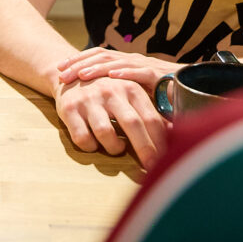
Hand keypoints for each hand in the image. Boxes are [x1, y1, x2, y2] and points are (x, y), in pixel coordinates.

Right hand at [54, 76, 169, 167]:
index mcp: (130, 88)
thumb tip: (173, 133)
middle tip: (151, 168)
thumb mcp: (129, 95)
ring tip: (116, 148)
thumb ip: (149, 112)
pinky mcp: (69, 109)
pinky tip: (94, 144)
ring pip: (105, 132)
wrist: (71, 73)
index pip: (151, 118)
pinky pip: (82, 137)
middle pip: (133, 124)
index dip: (161, 141)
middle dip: (145, 150)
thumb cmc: (107, 90)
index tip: (167, 159)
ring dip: (114, 147)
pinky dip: (90, 147)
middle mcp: (111, 92)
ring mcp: (89, 100)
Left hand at [58, 47, 181, 93]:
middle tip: (61, 72)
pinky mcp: (159, 74)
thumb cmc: (163, 92)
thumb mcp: (134, 93)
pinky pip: (140, 72)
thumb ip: (117, 95)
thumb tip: (94, 102)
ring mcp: (145, 66)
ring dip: (96, 67)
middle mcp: (132, 61)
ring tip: (80, 74)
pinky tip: (112, 77)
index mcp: (125, 64)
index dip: (78, 61)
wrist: (194, 86)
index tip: (59, 70)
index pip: (97, 58)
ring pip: (116, 62)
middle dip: (79, 63)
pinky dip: (125, 73)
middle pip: (100, 57)